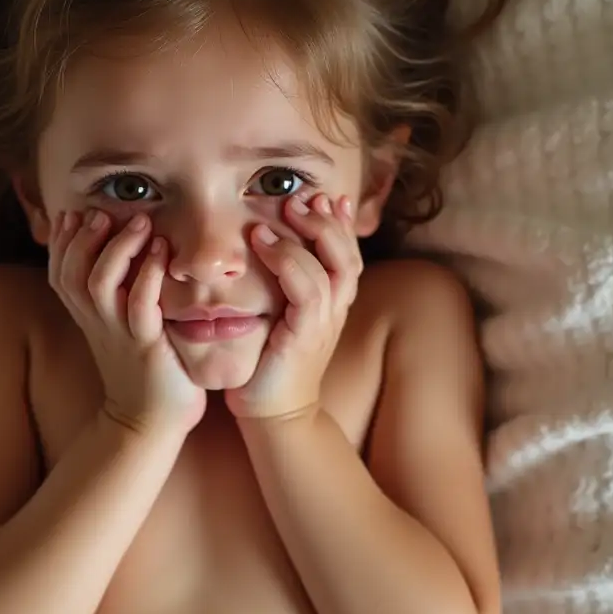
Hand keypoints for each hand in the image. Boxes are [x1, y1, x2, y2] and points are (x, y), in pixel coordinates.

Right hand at [48, 208, 206, 434]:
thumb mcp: (122, 329)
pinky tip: (160, 252)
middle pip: (71, 273)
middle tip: (102, 213)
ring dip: (117, 249)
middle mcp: (97, 323)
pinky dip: (147, 275)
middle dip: (82, 238)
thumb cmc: (145, 371)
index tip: (73, 213)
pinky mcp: (145, 345)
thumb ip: (117, 296)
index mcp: (88, 317)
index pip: (60, 273)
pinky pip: (140, 305)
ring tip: (139, 222)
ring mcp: (119, 334)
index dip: (61, 242)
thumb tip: (121, 258)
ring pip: (99, 284)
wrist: (150, 423)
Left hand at [225, 193, 362, 421]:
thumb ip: (284, 288)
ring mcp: (324, 323)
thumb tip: (269, 249)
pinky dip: (288, 261)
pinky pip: (306, 290)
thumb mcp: (282, 318)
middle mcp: (335, 310)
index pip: (348, 255)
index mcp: (333, 304)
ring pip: (331, 266)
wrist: (273, 414)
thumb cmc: (270, 365)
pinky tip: (264, 243)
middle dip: (327, 222)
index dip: (342, 225)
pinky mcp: (305, 335)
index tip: (327, 198)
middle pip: (347, 254)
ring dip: (307, 235)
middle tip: (302, 199)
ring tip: (283, 212)